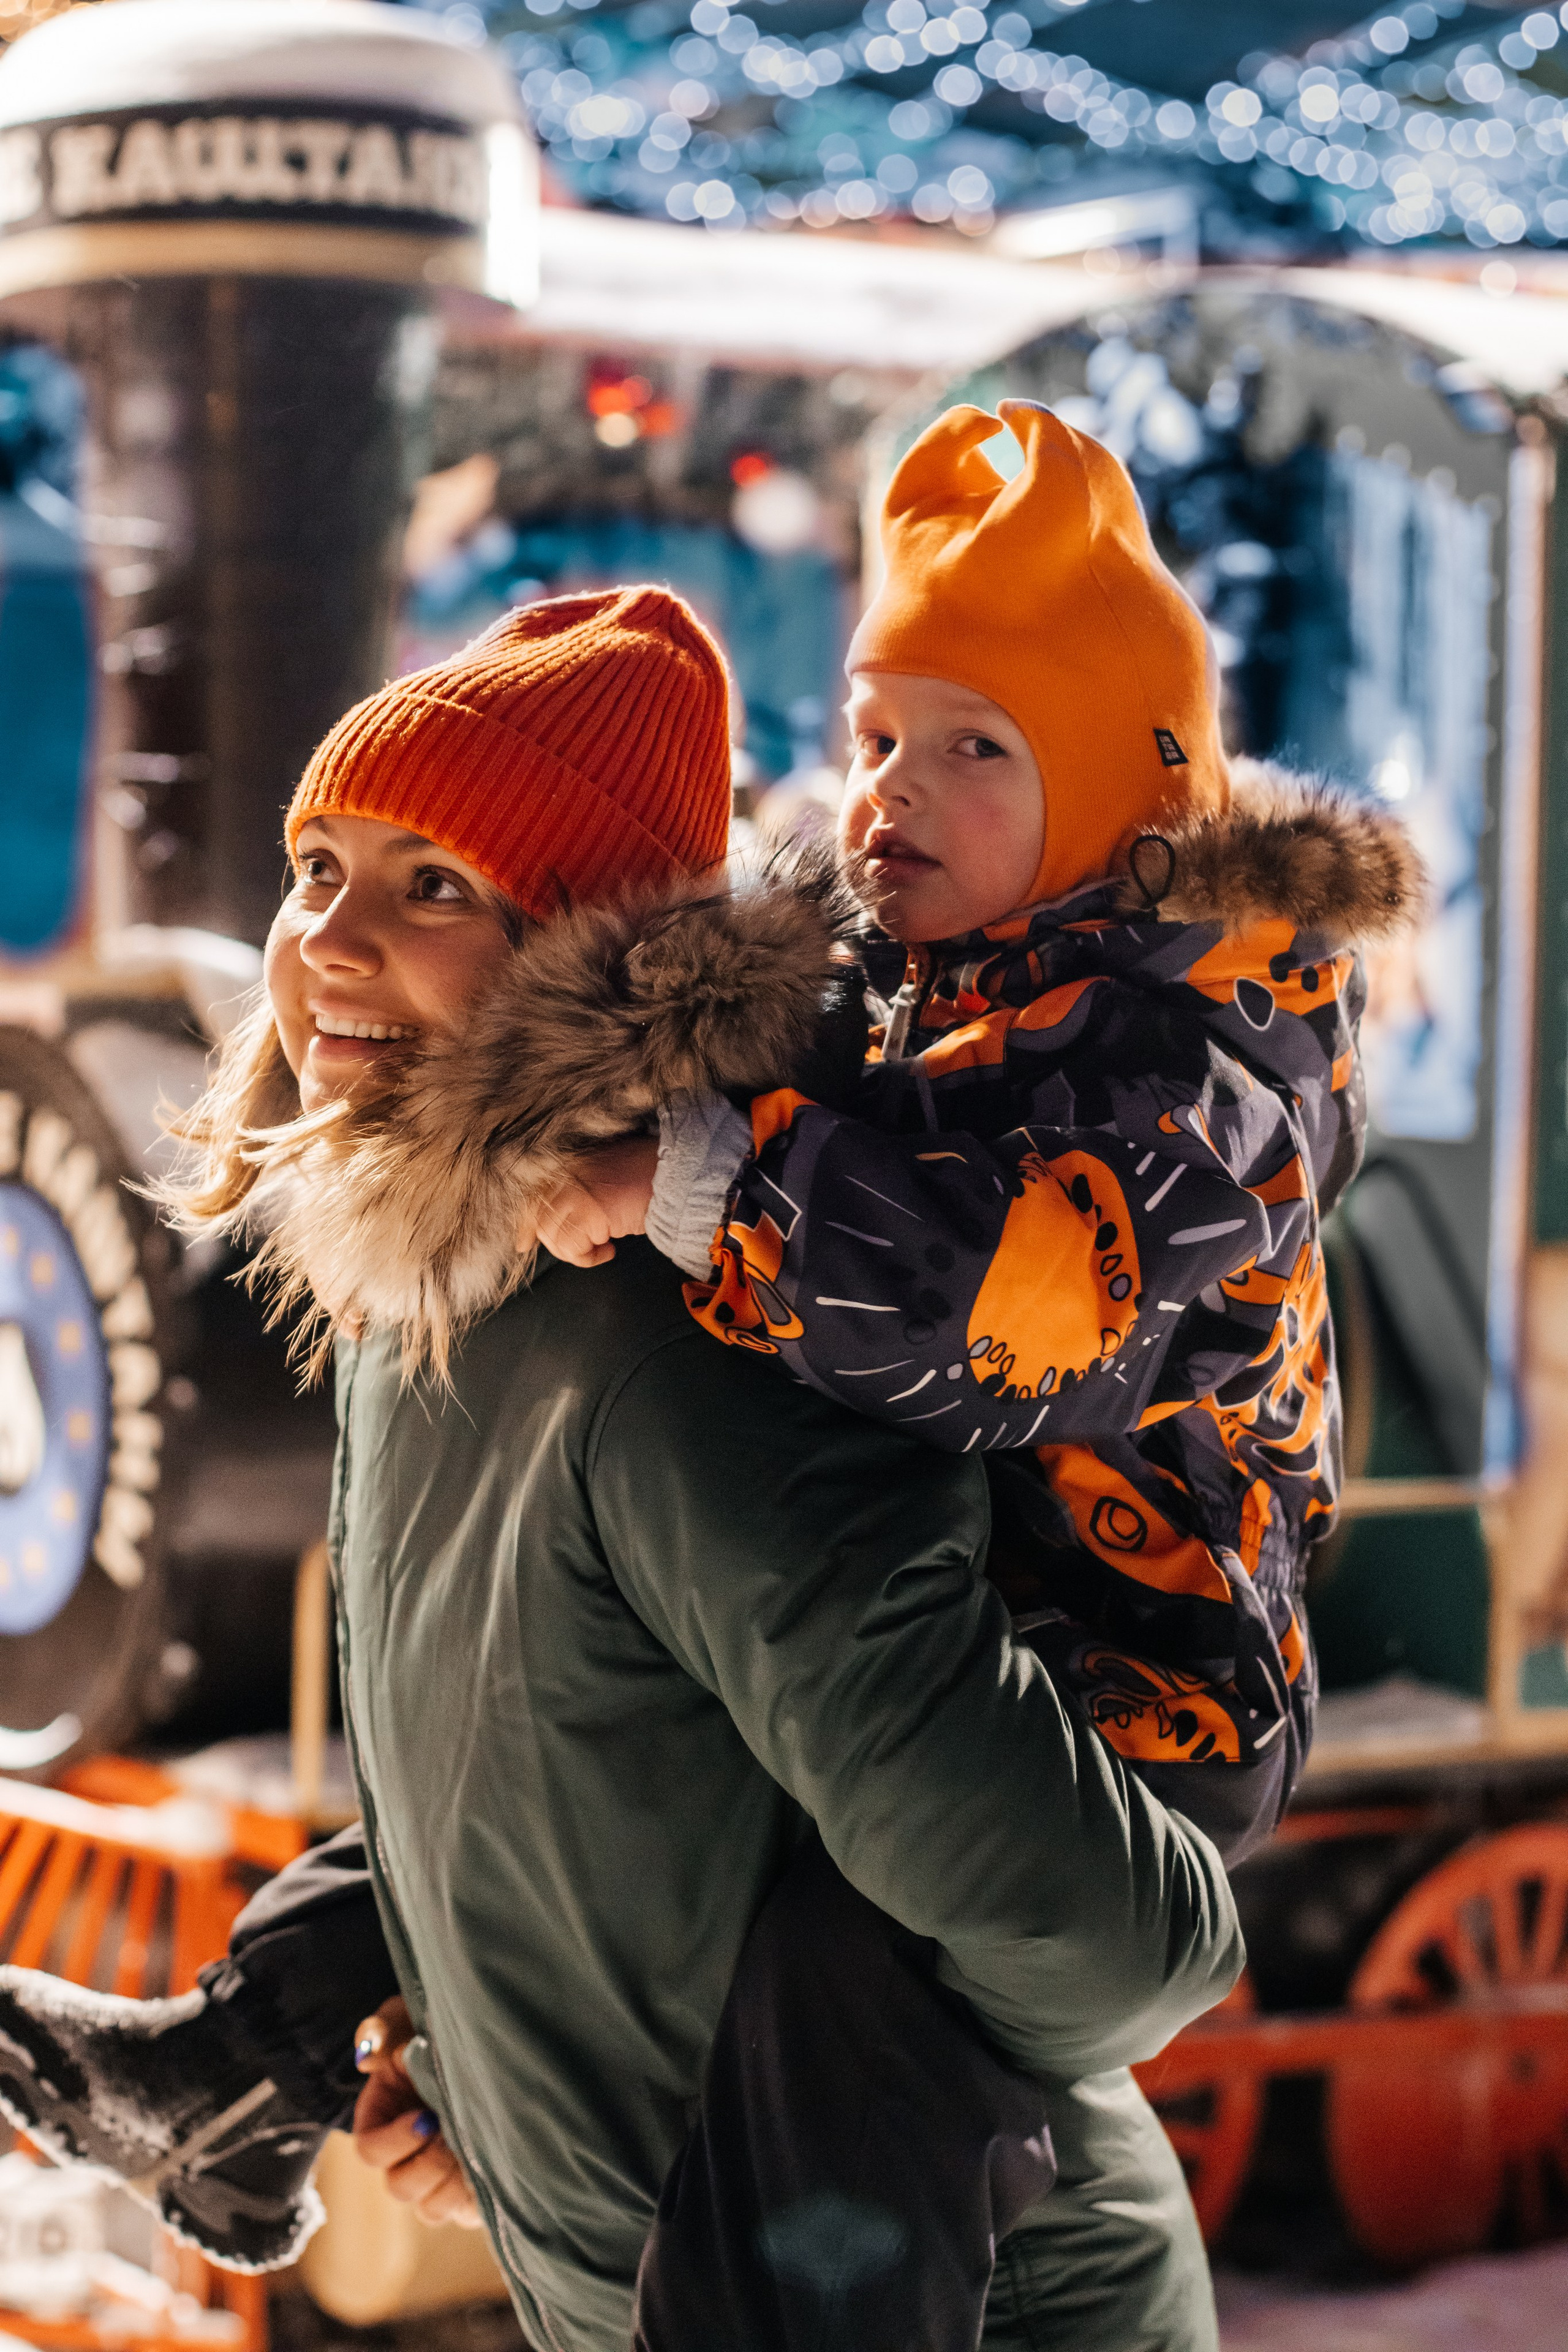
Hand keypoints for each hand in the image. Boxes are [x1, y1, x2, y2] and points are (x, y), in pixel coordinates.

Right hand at [351, 1996, 482, 2228]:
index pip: (370, 2151)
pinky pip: (467, 2215)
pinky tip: (495, 2165)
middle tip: (456, 2131)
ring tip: (479, 2147)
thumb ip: (383, 2029)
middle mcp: (404, 2158)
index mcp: (381, 2122)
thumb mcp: (407, 2018)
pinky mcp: (468, 2194)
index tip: (428, 2117)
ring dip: (453, 2182)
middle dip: (430, 2162)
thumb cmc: (434, 2030)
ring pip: (431, 2210)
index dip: (395, 2141)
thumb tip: (368, 2054)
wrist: (485, 2046)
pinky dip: (478, 2198)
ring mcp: (436, 2180)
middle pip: (399, 2187)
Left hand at [533, 1135, 657, 1267]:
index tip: (522, 1245)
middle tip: (589, 1248)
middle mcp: (564, 1175)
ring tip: (604, 1247)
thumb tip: (546, 1227)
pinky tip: (611, 1249)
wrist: (674, 1172)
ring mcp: (574, 1191)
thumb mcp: (602, 1179)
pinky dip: (590, 1257)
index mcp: (565, 1165)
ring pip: (555, 1238)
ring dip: (578, 1252)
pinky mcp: (588, 1210)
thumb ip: (574, 1193)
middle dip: (560, 1245)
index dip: (525, 1225)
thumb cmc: (645, 1176)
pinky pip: (573, 1247)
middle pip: (542, 1223)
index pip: (531, 1198)